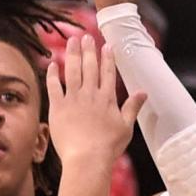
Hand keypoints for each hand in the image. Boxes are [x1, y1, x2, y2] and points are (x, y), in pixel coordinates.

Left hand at [46, 34, 145, 170]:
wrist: (87, 159)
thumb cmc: (108, 147)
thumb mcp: (126, 127)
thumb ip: (132, 107)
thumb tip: (144, 92)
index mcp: (107, 99)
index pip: (107, 72)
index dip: (107, 57)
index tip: (106, 45)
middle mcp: (90, 95)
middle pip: (89, 66)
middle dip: (88, 49)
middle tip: (86, 36)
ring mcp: (73, 99)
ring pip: (72, 71)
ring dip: (72, 54)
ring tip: (72, 41)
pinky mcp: (58, 107)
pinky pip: (54, 86)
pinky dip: (53, 74)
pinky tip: (52, 63)